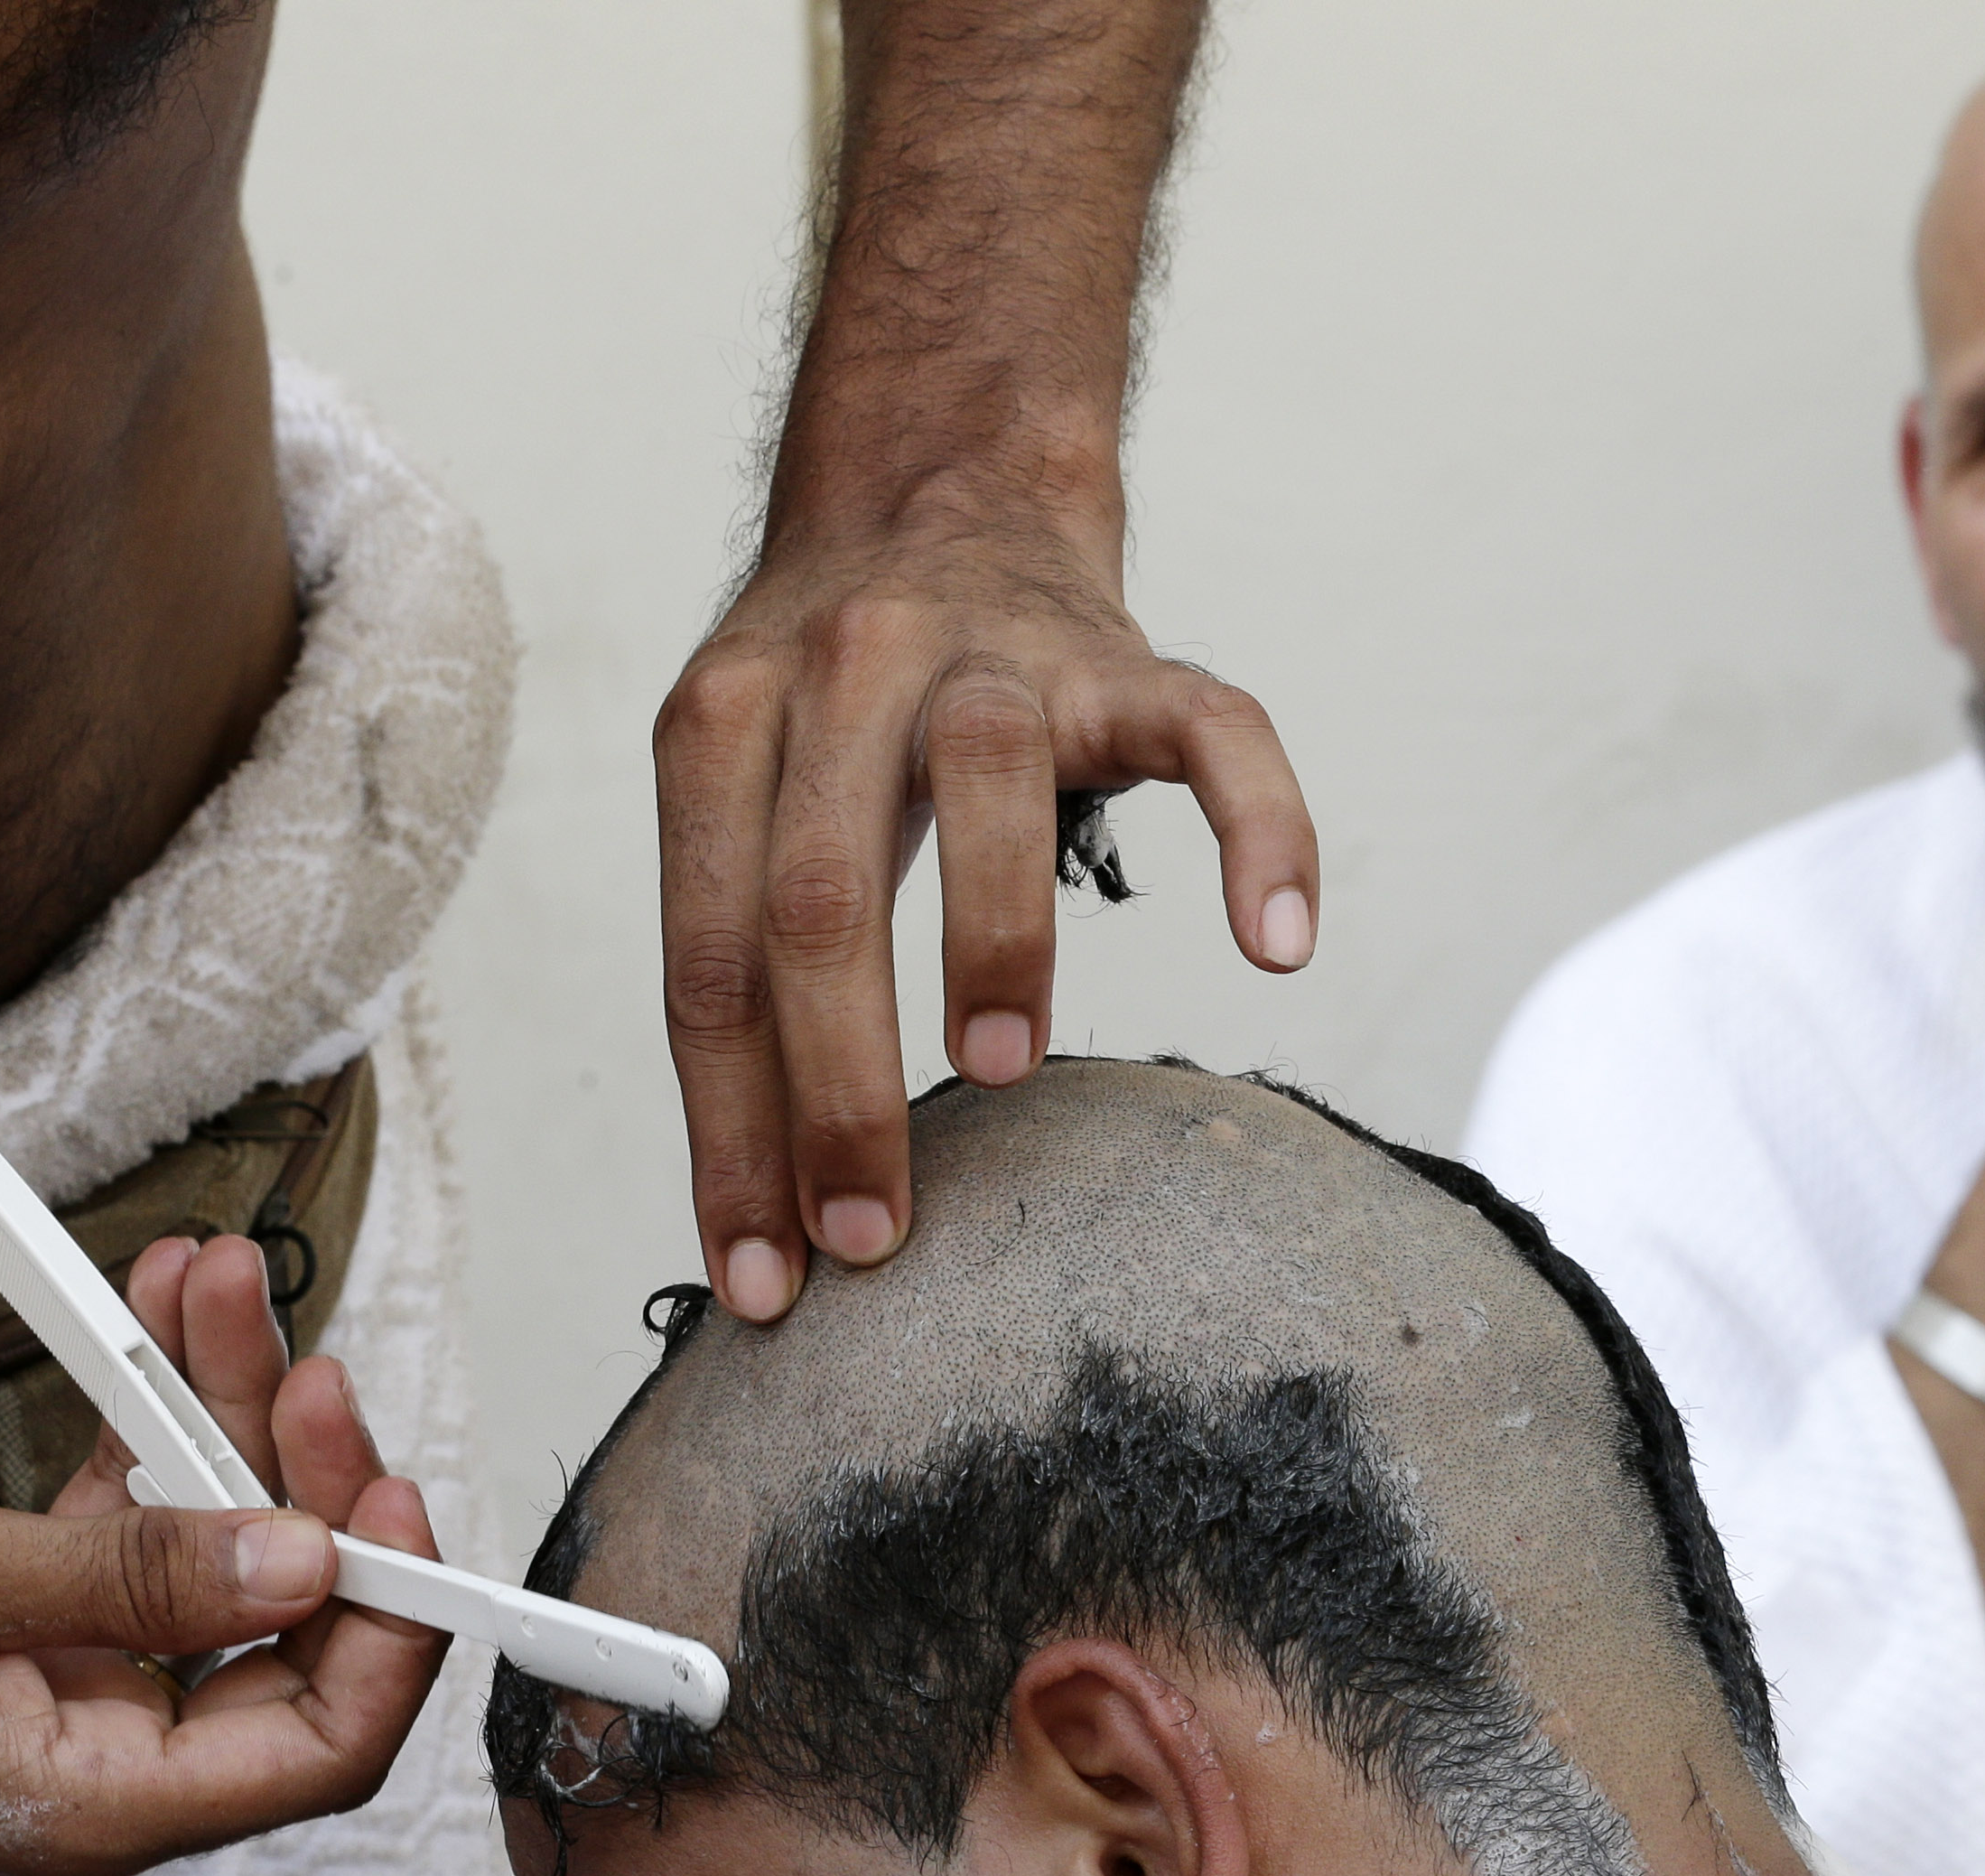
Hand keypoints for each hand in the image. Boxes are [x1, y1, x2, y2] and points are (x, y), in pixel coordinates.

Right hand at [0, 1231, 447, 1875]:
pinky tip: (161, 1320)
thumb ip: (137, 1581)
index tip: (394, 1499)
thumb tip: (300, 1564)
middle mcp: (87, 1771)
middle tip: (300, 1354)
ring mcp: (55, 1696)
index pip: (315, 1751)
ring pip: (209, 1558)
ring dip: (223, 1417)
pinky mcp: (21, 1624)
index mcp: (81, 1813)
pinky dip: (151, 1425)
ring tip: (217, 1283)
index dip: (385, 1630)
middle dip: (300, 1479)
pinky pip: (131, 1527)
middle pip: (278, 1637)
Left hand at [653, 491, 1318, 1321]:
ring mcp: (997, 656)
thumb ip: (739, 955)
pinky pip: (1216, 736)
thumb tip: (757, 1218)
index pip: (709, 961)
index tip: (764, 1281)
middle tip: (873, 1234)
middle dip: (838, 1086)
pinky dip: (1260, 833)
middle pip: (820, 891)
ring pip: (992, 781)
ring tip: (997, 1073)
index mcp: (721, 726)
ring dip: (990, 938)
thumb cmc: (824, 707)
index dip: (730, 1133)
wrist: (933, 485)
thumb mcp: (735, 789)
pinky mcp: (1129, 660)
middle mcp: (845, 670)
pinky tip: (1276, 944)